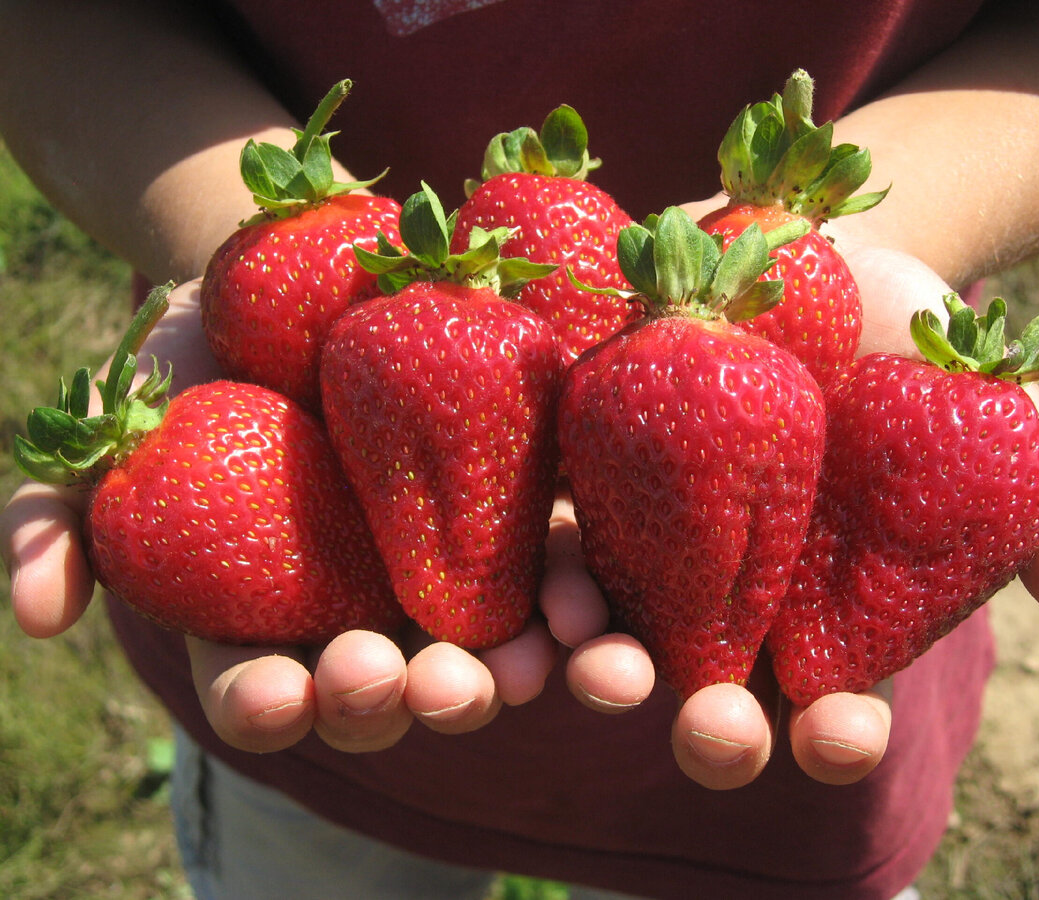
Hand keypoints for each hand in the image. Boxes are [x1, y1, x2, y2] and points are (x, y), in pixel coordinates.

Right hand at [0, 281, 560, 753]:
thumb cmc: (196, 358)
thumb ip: (58, 514)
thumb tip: (41, 619)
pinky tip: (579, 616)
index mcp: (264, 619)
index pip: (261, 690)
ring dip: (500, 681)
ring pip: (476, 659)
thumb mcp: (115, 420)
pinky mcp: (511, 523)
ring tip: (522, 671)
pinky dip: (567, 609)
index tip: (284, 689)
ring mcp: (440, 578)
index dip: (269, 703)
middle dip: (397, 699)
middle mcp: (357, 617)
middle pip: (380, 692)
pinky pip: (547, 581)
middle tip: (414, 683)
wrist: (300, 280)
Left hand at [554, 198, 1038, 790]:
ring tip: (599, 669)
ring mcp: (647, 542)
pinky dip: (548, 572)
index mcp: (823, 606)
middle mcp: (726, 594)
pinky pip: (556, 539)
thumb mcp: (980, 401)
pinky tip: (546, 590)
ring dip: (604, 666)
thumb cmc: (904, 331)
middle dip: (712, 726)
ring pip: (619, 634)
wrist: (798, 241)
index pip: (833, 701)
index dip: (838, 731)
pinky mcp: (583, 479)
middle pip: (711, 690)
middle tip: (714, 731)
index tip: (839, 736)